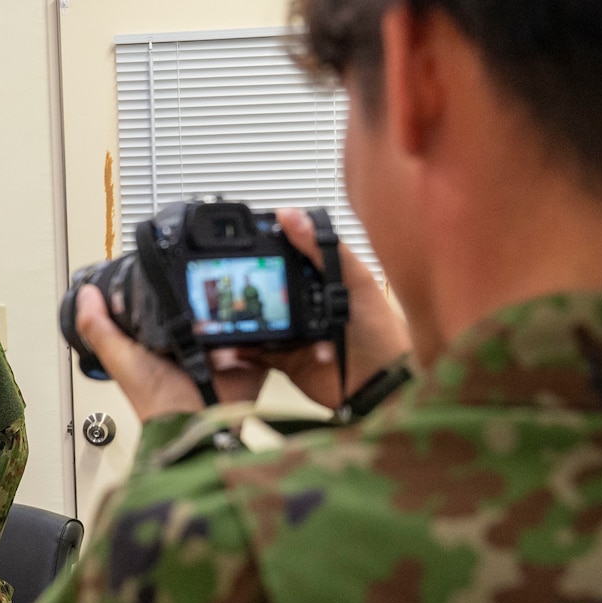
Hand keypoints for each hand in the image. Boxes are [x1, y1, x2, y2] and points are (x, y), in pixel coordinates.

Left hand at [72, 285, 267, 420]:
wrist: (194, 422)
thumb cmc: (155, 400)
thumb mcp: (119, 358)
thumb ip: (98, 327)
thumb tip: (85, 294)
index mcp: (164, 342)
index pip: (167, 306)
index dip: (167, 288)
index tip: (170, 264)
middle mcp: (194, 344)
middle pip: (204, 306)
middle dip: (208, 292)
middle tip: (207, 277)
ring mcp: (223, 351)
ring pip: (233, 316)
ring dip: (234, 305)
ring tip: (229, 295)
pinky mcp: (249, 359)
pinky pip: (261, 335)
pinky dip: (260, 325)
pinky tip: (251, 314)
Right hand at [220, 209, 409, 410]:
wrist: (379, 388)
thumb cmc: (380, 333)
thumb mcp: (355, 281)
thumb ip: (324, 249)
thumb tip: (289, 215)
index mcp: (324, 279)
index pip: (288, 257)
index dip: (265, 250)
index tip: (239, 243)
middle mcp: (306, 304)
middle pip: (267, 289)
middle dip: (246, 287)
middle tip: (224, 282)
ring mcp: (293, 333)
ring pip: (257, 320)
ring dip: (240, 318)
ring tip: (221, 313)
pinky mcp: (284, 360)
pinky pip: (255, 352)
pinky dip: (240, 350)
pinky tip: (229, 344)